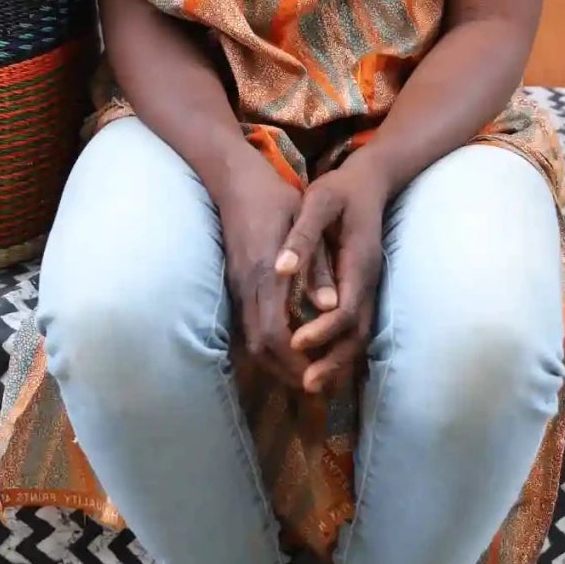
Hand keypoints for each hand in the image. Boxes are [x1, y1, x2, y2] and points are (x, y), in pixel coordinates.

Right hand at [214, 149, 338, 389]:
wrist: (232, 178)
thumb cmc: (274, 196)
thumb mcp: (304, 222)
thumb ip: (318, 266)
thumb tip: (332, 307)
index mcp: (266, 273)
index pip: (275, 333)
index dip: (295, 361)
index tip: (318, 375)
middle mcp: (247, 285)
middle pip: (260, 346)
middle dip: (287, 371)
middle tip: (316, 385)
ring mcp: (237, 285)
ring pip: (251, 339)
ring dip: (276, 362)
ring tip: (305, 371)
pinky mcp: (235, 282)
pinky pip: (248, 325)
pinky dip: (267, 344)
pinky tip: (287, 346)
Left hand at [274, 153, 388, 394]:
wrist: (369, 181)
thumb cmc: (341, 189)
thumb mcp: (320, 202)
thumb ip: (304, 236)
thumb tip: (282, 268)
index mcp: (358, 263)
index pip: (346, 311)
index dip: (322, 331)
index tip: (296, 344)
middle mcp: (367, 281)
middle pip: (357, 335)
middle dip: (333, 362)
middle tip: (306, 386)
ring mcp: (368, 287)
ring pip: (358, 337)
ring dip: (337, 362)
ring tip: (310, 385)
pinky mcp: (360, 288)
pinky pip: (354, 328)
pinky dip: (338, 349)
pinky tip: (319, 361)